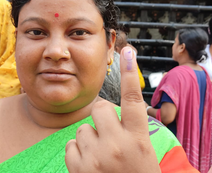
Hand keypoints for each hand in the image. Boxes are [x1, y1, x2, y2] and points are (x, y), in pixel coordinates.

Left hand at [65, 46, 159, 172]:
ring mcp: (97, 157)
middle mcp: (118, 145)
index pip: (133, 99)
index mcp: (139, 140)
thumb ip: (127, 129)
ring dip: (89, 139)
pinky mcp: (79, 168)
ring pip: (82, 128)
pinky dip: (77, 153)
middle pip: (99, 108)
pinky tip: (89, 168)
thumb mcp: (141, 152)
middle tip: (110, 138)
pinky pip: (70, 144)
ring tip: (101, 159)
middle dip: (101, 118)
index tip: (127, 50)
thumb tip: (106, 111)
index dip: (129, 72)